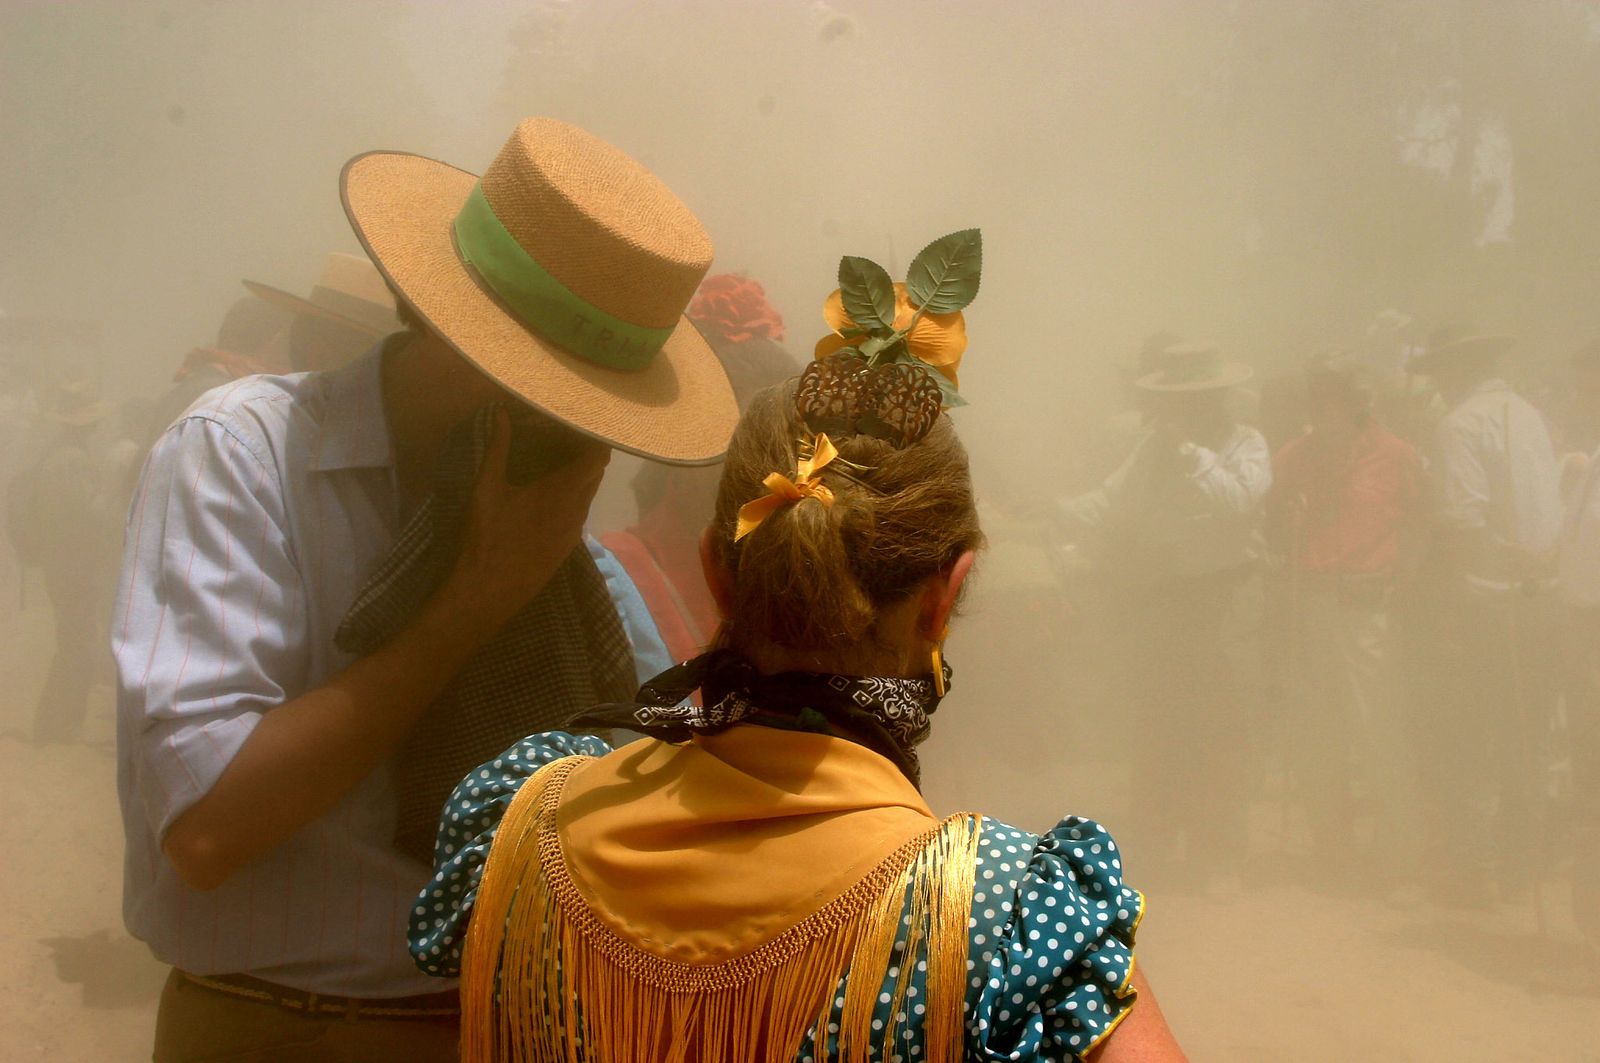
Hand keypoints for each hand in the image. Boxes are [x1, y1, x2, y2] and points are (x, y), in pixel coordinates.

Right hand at [435, 407, 609, 636]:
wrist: (489, 591)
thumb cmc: (487, 536)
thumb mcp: (487, 488)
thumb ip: (497, 448)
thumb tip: (501, 414)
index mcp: (563, 490)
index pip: (598, 457)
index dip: (595, 439)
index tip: (581, 425)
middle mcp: (578, 509)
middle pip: (596, 474)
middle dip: (588, 454)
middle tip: (566, 438)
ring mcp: (575, 532)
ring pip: (588, 495)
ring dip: (580, 478)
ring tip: (557, 463)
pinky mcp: (568, 548)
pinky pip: (579, 515)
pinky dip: (573, 499)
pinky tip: (550, 497)